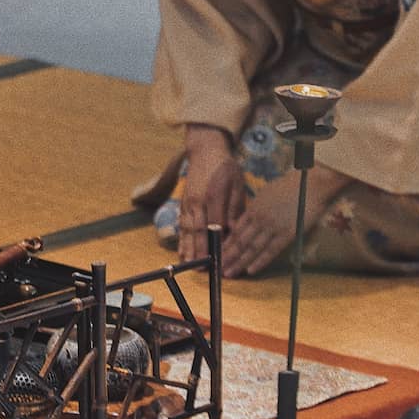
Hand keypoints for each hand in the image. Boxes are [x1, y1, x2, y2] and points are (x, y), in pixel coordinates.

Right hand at [177, 124, 245, 263]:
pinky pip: (181, 224)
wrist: (205, 150)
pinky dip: (181, 239)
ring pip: (187, 228)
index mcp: (213, 194)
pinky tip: (181, 251)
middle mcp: (197, 200)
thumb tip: (235, 229)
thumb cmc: (225, 167)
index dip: (216, 243)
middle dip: (198, 250)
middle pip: (198, 230)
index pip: (214, 224)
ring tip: (187, 265)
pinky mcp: (183, 203)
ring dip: (187, 248)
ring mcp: (188, 202)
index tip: (218, 259)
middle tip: (200, 268)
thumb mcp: (236, 183)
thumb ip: (235, 206)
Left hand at [222, 167, 349, 277]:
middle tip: (217, 268)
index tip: (217, 253)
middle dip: (228, 255)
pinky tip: (250, 271)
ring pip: (252, 248)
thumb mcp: (265, 195)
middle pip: (240, 241)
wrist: (309, 184)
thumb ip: (254, 210)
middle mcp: (260, 219)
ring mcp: (273, 227)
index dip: (226, 244)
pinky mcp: (288, 234)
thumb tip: (245, 222)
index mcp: (254, 209)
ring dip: (239, 262)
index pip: (235, 230)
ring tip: (229, 273)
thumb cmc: (288, 188)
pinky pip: (271, 250)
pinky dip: (260, 261)